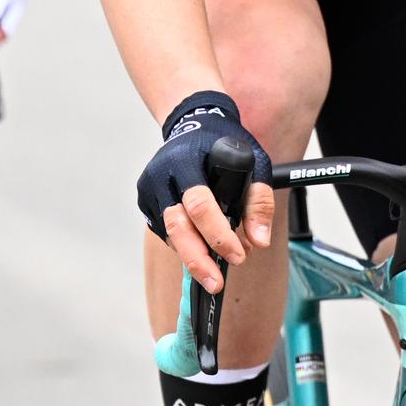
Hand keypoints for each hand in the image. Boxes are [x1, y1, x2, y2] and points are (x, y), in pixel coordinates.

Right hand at [138, 91, 275, 291]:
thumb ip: (259, 200)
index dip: (217, 234)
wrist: (192, 121)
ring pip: (168, 233)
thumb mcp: (253, 161)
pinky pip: (165, 231)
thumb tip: (259, 241)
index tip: (239, 256)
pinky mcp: (146, 200)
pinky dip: (185, 244)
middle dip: (197, 259)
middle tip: (217, 283)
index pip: (199, 204)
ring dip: (193, 256)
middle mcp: (162, 174)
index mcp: (187, 160)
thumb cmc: (224, 142)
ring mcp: (150, 188)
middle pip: (176, 226)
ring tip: (216, 271)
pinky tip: (202, 248)